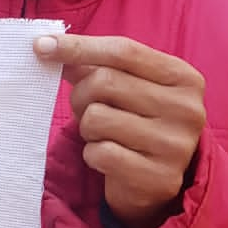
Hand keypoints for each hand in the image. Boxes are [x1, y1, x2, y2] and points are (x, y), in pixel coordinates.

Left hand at [35, 33, 205, 227]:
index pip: (124, 50)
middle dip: (81, 94)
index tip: (41, 45)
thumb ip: (93, 65)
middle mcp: (187, 109)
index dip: (79, 46)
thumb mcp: (126, 87)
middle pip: (105, 82)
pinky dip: (92, 154)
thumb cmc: (135, 122)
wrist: (156, 181)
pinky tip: (108, 158)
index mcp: (184, 77)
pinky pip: (99, 153)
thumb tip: (49, 47)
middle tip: (85, 108)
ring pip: (97, 117)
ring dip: (87, 127)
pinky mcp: (158, 178)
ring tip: (102, 135)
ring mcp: (175, 145)